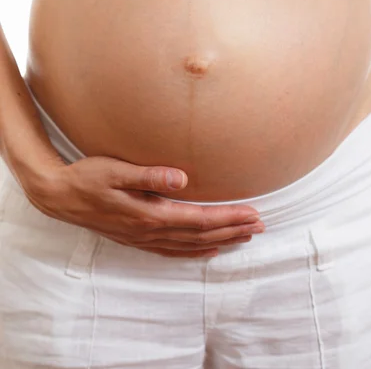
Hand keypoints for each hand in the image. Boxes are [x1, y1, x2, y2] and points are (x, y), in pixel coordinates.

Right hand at [23, 156, 263, 257]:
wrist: (59, 196)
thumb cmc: (88, 178)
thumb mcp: (116, 170)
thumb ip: (150, 175)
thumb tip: (182, 178)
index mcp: (150, 214)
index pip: (200, 219)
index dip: (228, 218)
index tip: (253, 214)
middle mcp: (150, 231)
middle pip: (201, 235)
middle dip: (233, 230)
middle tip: (260, 226)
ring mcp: (143, 238)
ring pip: (190, 245)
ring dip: (220, 241)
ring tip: (244, 237)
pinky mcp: (137, 238)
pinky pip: (173, 251)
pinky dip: (195, 252)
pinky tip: (208, 250)